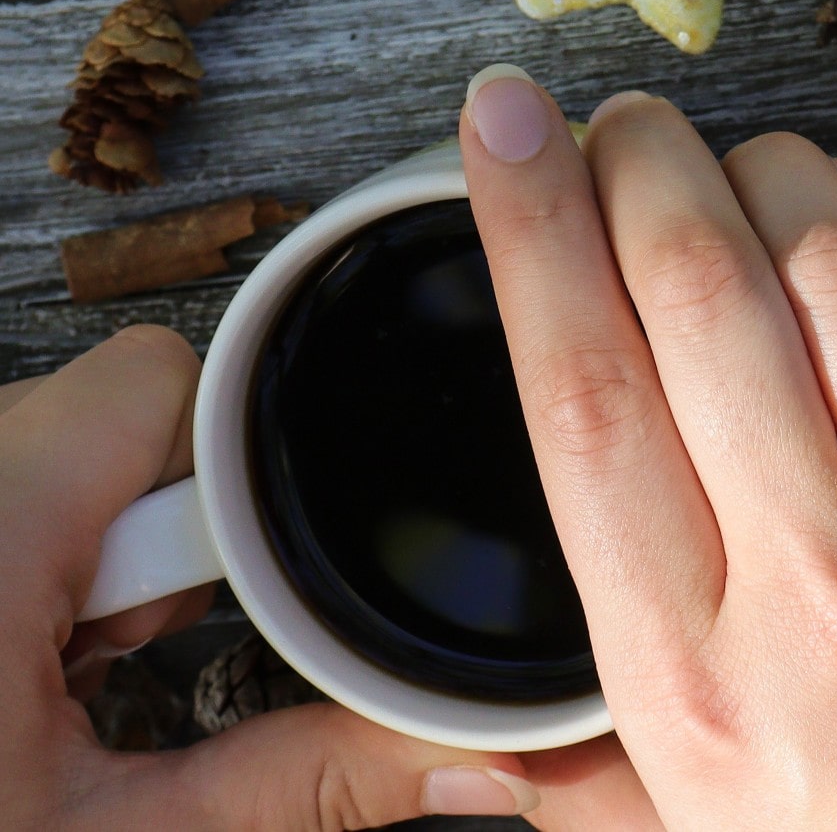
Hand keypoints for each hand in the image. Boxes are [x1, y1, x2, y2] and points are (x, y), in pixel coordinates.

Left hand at [0, 325, 538, 828]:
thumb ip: (302, 786)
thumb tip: (458, 760)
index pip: (156, 384)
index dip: (241, 458)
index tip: (264, 565)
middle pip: (115, 420)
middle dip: (175, 532)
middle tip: (145, 653)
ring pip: (58, 461)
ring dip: (105, 558)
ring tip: (80, 673)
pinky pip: (14, 499)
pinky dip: (47, 569)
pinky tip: (35, 666)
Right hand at [459, 66, 836, 828]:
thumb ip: (589, 783)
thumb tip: (489, 753)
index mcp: (693, 681)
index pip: (581, 399)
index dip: (528, 237)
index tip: (502, 136)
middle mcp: (812, 584)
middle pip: (694, 300)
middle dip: (634, 167)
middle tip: (608, 123)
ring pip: (825, 270)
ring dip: (756, 173)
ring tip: (717, 157)